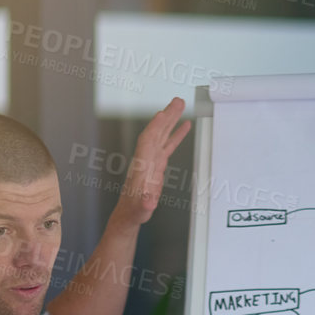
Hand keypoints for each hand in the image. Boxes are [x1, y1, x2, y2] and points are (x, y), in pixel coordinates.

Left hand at [111, 97, 191, 229]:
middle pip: (157, 132)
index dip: (155, 127)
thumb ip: (145, 204)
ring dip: (172, 120)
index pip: (148, 141)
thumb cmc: (135, 210)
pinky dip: (176, 134)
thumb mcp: (141, 209)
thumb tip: (149, 201)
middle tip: (178, 101)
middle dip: (167, 116)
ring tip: (181, 105)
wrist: (130, 213)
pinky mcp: (157, 164)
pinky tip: (184, 126)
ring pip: (163, 134)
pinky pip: (167, 144)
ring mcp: (152, 160)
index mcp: (142, 166)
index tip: (163, 113)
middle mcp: (146, 159)